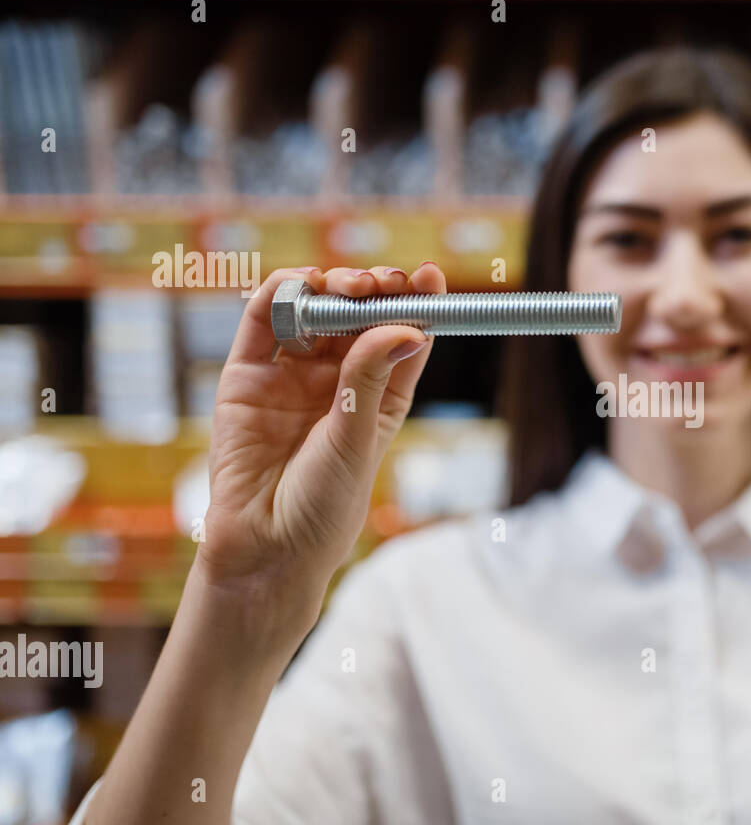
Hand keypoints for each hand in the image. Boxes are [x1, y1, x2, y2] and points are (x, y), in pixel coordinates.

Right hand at [196, 264, 442, 641]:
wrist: (265, 548)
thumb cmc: (323, 506)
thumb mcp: (357, 439)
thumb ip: (371, 379)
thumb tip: (406, 327)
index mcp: (377, 396)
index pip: (400, 336)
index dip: (416, 302)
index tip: (431, 276)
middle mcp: (336, 379)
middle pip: (358, 314)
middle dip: (374, 288)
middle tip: (385, 282)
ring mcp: (290, 373)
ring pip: (314, 309)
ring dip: (333, 285)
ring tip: (352, 287)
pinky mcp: (246, 375)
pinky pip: (261, 321)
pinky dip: (282, 293)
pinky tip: (304, 285)